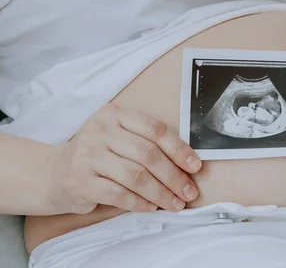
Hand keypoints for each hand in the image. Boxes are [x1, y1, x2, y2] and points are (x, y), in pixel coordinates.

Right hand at [47, 104, 202, 213]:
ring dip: (161, 193)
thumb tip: (187, 163)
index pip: (155, 130)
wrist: (55, 172)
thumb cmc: (98, 155)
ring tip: (175, 203)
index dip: (179, 149)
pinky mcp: (80, 180)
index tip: (195, 166)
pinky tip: (151, 207)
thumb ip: (146, 142)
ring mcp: (87, 155)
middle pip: (148, 154)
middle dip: (174, 176)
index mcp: (115, 114)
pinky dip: (140, 202)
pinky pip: (119, 194)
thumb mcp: (119, 137)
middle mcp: (99, 130)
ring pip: (136, 176)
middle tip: (189, 191)